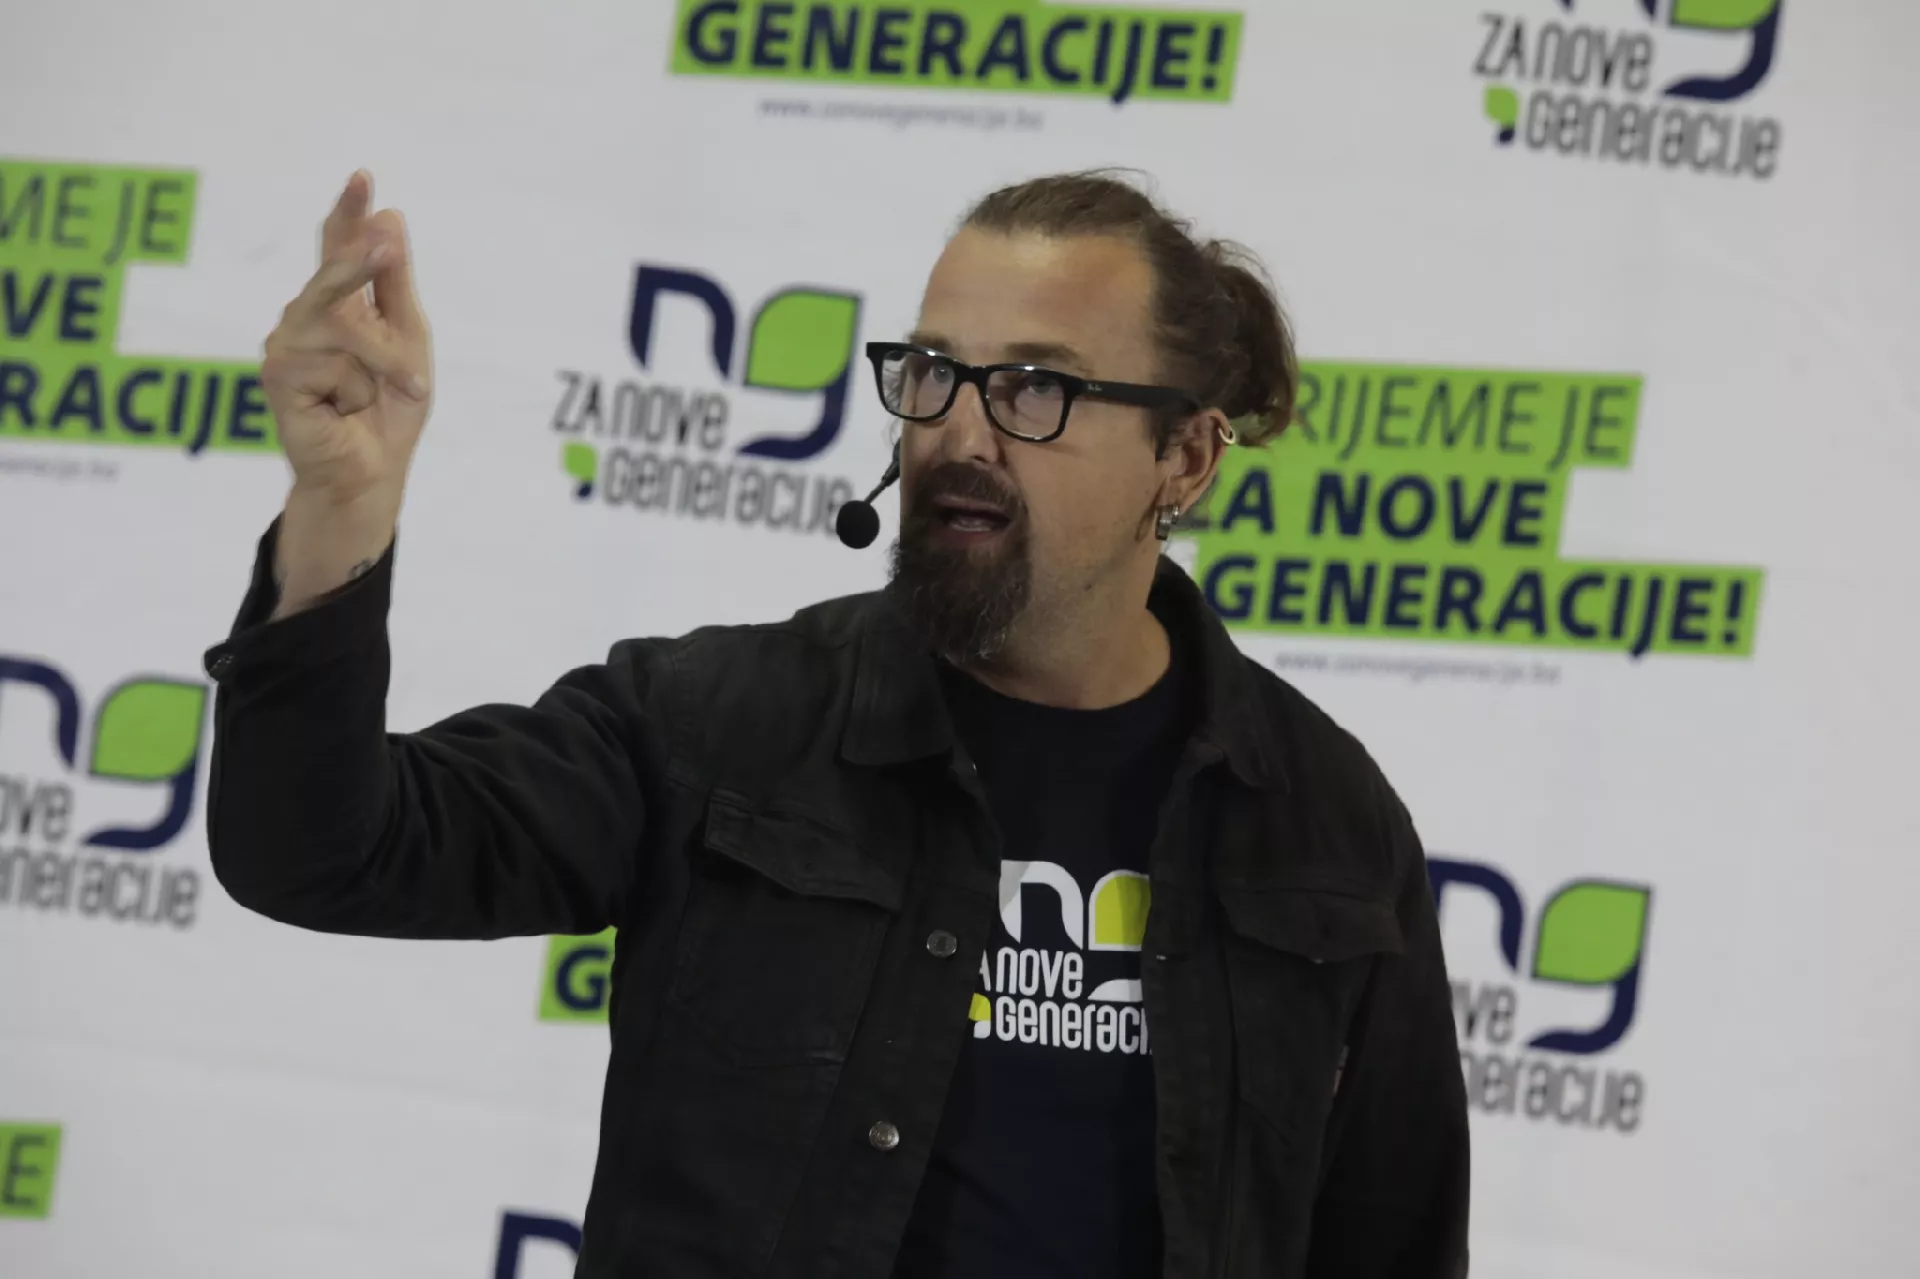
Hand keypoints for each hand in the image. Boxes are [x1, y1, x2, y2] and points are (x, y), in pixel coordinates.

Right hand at [260, 169, 432, 508]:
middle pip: (332, 272)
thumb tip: (390, 219)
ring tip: (398, 388)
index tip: (363, 176)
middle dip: (359, 259)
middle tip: (386, 237)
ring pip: (342, 322)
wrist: (373, 470)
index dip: (348, 212)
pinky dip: (356, 383)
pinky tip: (349, 405)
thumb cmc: (389, 407)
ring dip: (383, 360)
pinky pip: (327, 357)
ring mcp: (287, 342)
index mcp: (339, 303)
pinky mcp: (277, 372)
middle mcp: (306, 316)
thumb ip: (393, 285)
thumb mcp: (408, 339)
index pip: (339, 247)